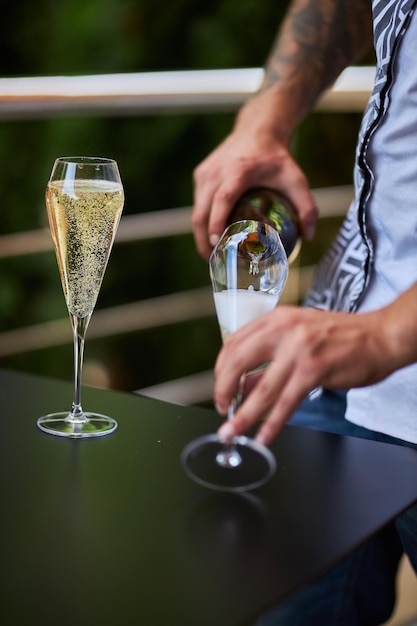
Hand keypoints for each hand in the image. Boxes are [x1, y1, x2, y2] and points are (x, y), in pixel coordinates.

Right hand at [192, 95, 317, 258]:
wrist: (257, 129)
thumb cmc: (277, 158)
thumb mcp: (296, 179)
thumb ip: (307, 207)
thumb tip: (308, 237)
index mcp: (238, 171)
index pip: (222, 199)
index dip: (216, 222)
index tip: (216, 243)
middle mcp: (216, 172)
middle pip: (201, 212)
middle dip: (204, 241)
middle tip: (214, 262)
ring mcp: (205, 173)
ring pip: (197, 210)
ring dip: (201, 234)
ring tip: (213, 254)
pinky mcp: (200, 175)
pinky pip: (199, 203)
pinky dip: (203, 221)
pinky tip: (214, 235)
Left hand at [213, 304, 404, 445]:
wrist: (381, 335)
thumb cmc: (342, 337)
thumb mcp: (298, 337)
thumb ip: (268, 359)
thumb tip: (241, 387)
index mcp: (276, 319)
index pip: (234, 342)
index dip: (221, 370)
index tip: (221, 388)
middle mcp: (283, 330)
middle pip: (237, 362)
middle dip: (223, 391)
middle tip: (222, 410)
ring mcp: (298, 349)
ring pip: (260, 389)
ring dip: (243, 416)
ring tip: (232, 432)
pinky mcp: (314, 370)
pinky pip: (286, 403)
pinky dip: (272, 423)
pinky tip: (264, 436)